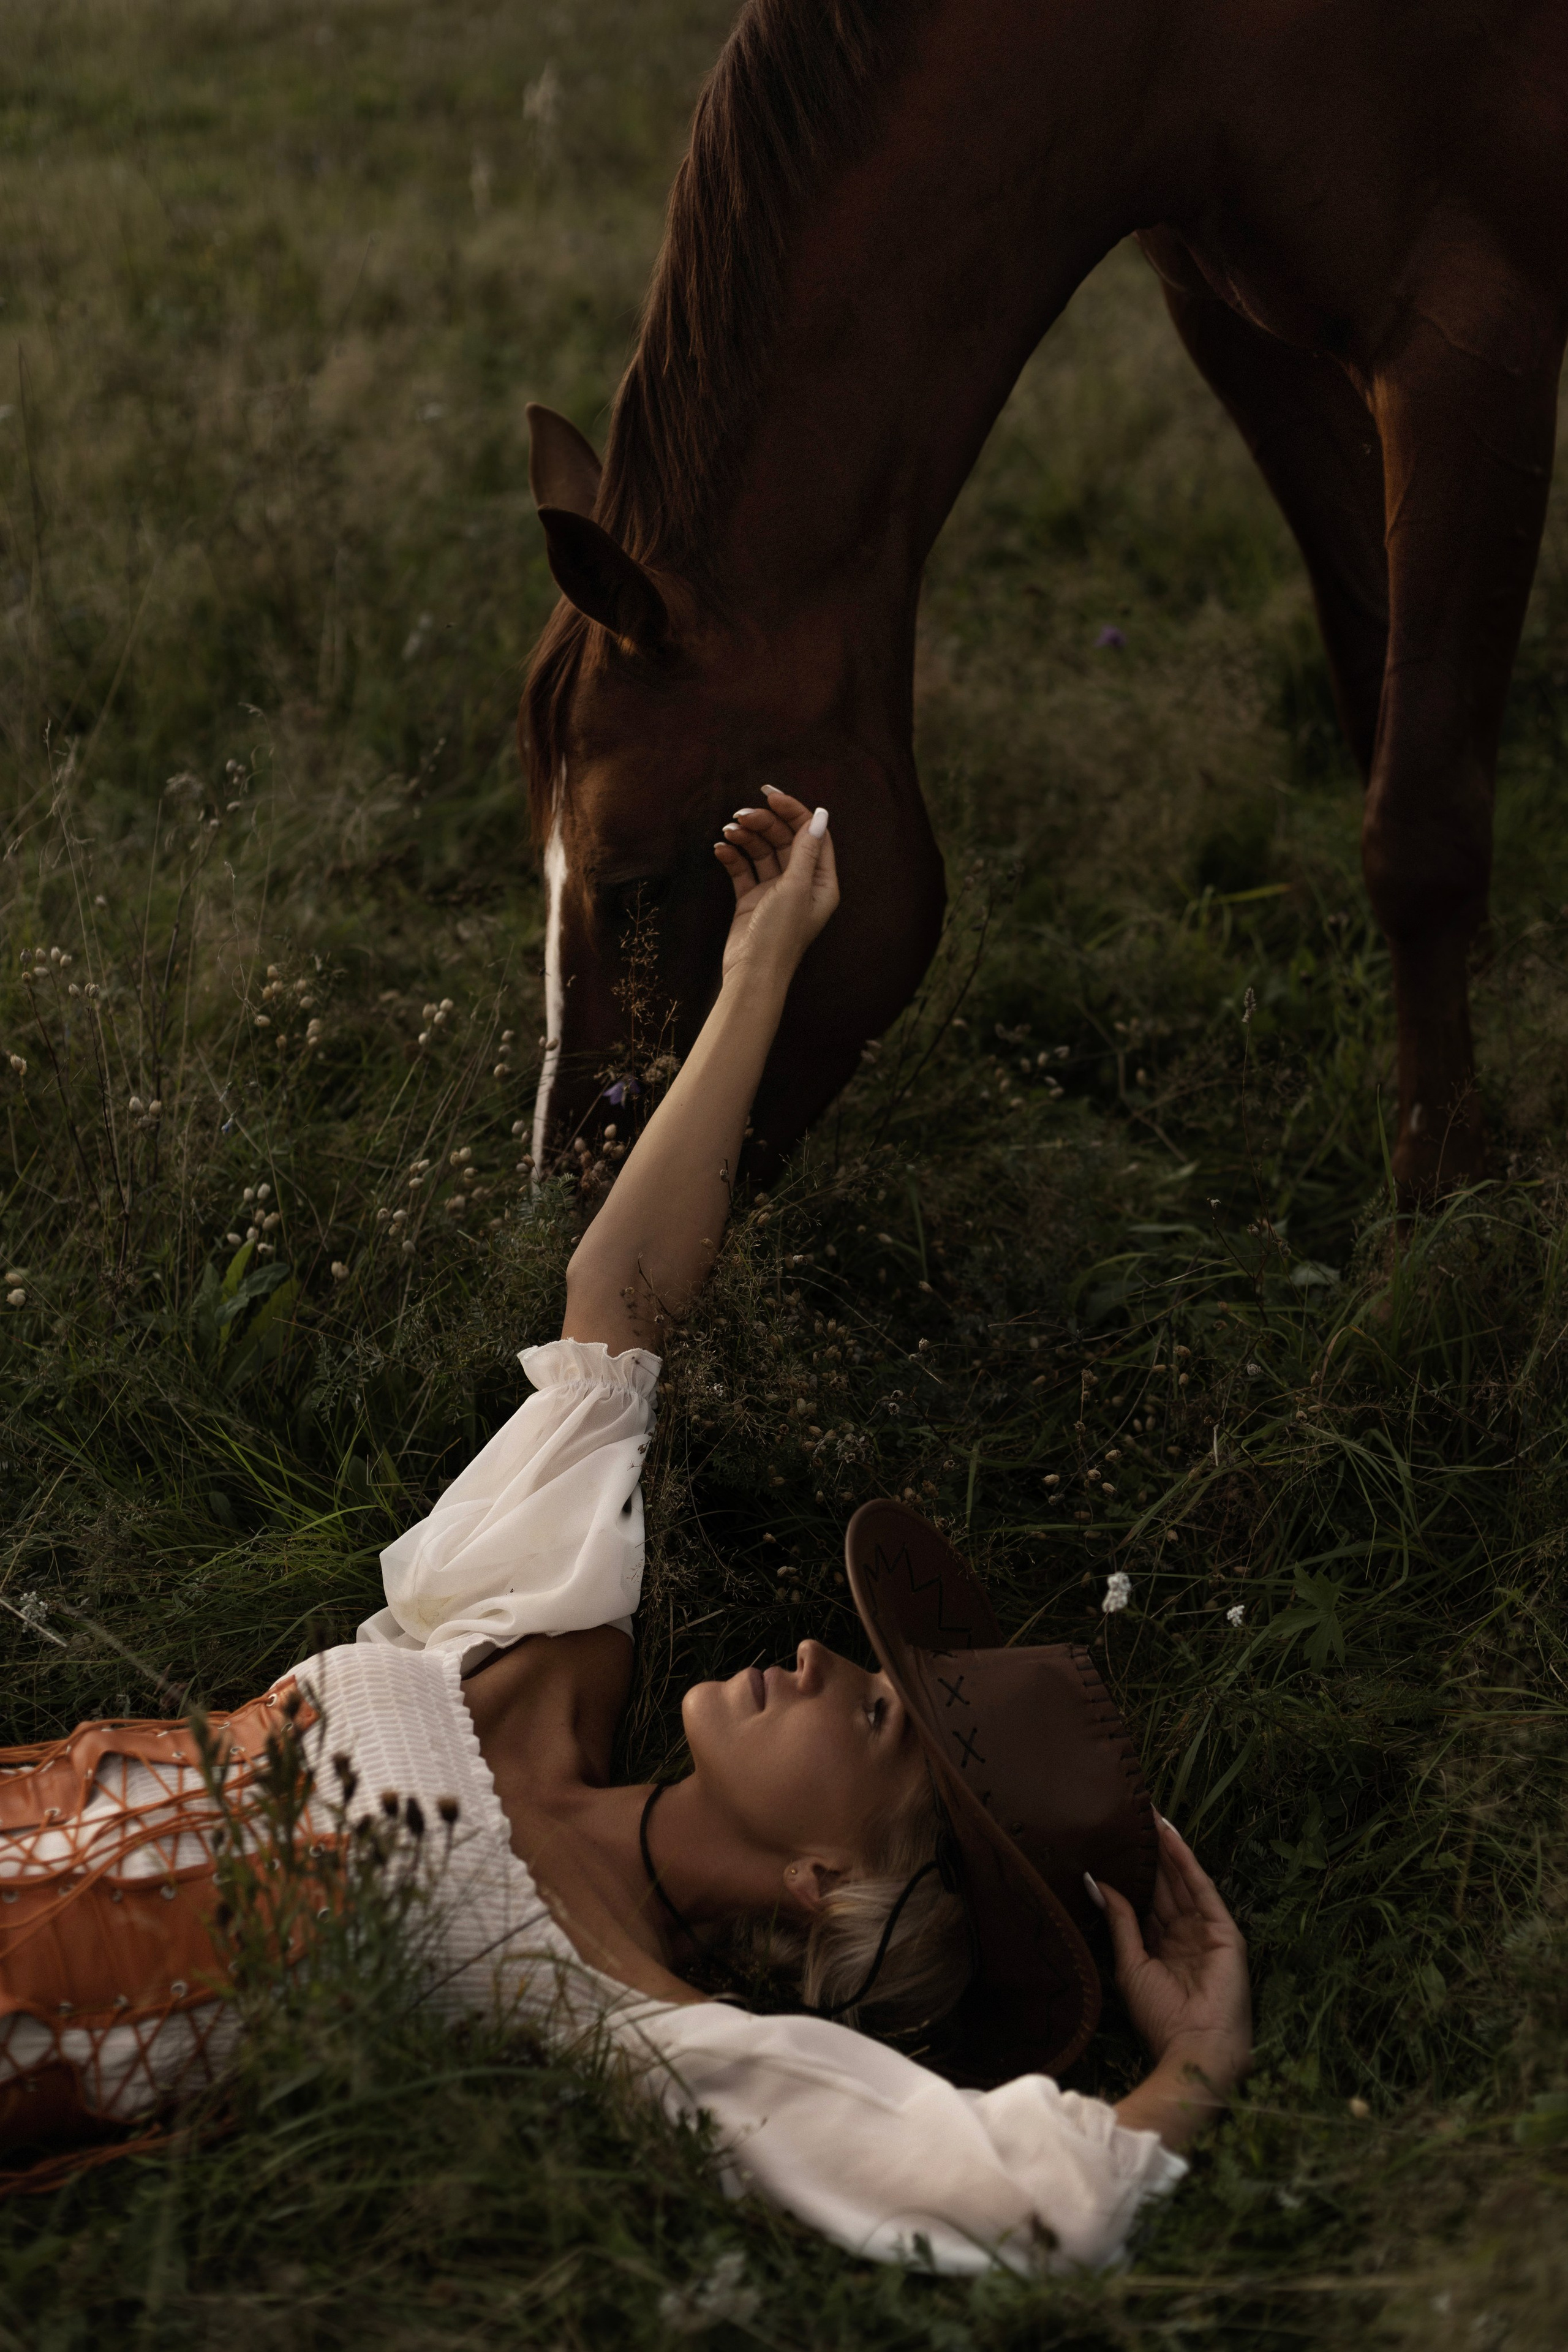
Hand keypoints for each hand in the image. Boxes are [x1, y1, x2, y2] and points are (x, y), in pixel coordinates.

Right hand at [713, 787, 839, 988]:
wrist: (752, 973)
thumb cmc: (780, 935)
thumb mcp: (796, 887)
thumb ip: (805, 849)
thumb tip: (820, 814)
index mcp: (820, 881)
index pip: (810, 834)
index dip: (793, 811)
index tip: (769, 795)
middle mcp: (800, 884)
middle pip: (784, 840)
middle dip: (763, 824)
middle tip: (741, 815)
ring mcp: (774, 891)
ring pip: (762, 852)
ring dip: (745, 838)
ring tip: (728, 831)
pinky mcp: (751, 900)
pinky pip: (742, 869)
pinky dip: (732, 857)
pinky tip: (720, 849)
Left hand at [1097, 1817, 1250, 2094]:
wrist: (1195, 2048)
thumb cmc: (1160, 2016)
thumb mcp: (1130, 1964)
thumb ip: (1119, 1921)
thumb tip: (1096, 1881)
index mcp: (1161, 1946)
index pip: (1146, 1899)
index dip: (1133, 1869)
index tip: (1116, 1838)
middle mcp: (1183, 1934)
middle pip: (1163, 1884)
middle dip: (1149, 1851)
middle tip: (1132, 1812)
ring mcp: (1206, 1931)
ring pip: (1181, 1881)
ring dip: (1166, 1848)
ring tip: (1149, 1814)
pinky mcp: (1224, 1931)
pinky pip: (1202, 1890)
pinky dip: (1186, 1863)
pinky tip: (1172, 1838)